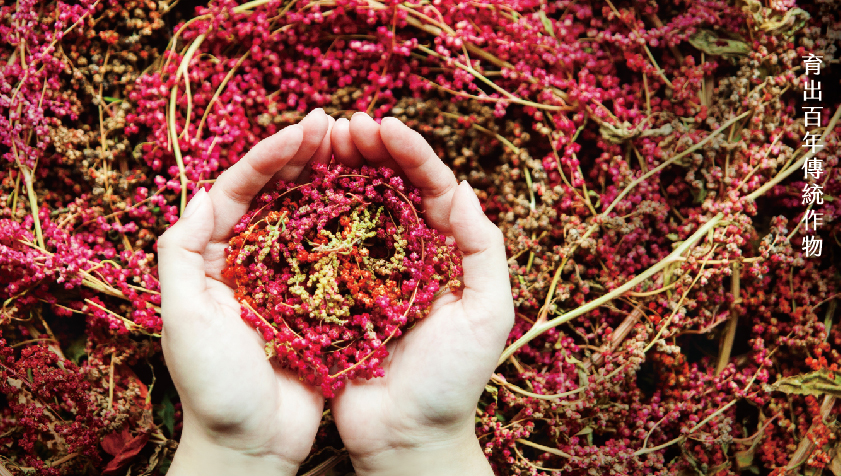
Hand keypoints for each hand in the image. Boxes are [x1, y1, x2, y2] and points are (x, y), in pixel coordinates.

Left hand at [157, 109, 334, 474]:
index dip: (271, 156)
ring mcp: (287, 282)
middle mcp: (249, 262)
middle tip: (340, 125)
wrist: (251, 446)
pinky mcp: (320, 305)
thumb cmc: (212, 387)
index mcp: (212, 259)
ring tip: (362, 150)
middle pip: (277, 194)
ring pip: (311, 216)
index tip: (307, 130)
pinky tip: (380, 203)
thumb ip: (181, 253)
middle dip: (305, 156)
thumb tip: (202, 190)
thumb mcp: (183, 317)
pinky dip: (355, 224)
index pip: (239, 190)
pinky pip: (338, 254)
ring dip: (333, 181)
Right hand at [328, 113, 513, 475]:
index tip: (382, 125)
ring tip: (318, 143)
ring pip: (351, 209)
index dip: (410, 153)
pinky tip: (292, 190)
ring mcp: (366, 277)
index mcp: (445, 255)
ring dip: (337, 172)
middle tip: (343, 125)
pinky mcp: (329, 299)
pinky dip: (308, 214)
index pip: (432, 188)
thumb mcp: (488, 314)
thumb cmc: (454, 382)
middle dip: (369, 151)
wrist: (407, 440)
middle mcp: (407, 258)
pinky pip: (319, 247)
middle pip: (389, 189)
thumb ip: (482, 249)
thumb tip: (460, 186)